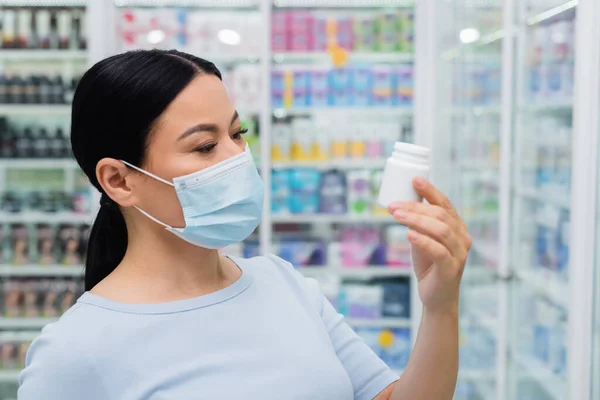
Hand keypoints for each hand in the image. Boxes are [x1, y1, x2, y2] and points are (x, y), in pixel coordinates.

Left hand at [388, 177, 470, 313]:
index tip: (415, 180)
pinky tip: (409, 234)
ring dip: (416, 220)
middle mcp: (462, 237)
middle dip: (415, 207)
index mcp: (457, 227)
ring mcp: (459, 253)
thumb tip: (401, 202)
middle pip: (440, 215)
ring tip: (396, 216)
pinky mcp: (451, 269)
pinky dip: (423, 240)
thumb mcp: (423, 239)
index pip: (445, 204)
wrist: (436, 296)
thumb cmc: (429, 264)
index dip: (431, 190)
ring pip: (440, 230)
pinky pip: (439, 251)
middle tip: (393, 205)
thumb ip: (419, 223)